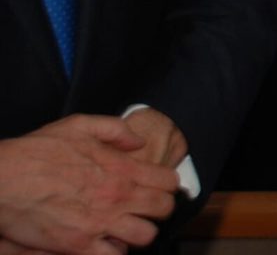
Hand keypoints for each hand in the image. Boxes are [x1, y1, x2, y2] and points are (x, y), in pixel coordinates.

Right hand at [0, 114, 180, 253]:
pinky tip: (105, 243)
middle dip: (158, 209)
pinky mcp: (78, 246)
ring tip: (127, 228)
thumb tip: (138, 141)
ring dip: (139, 233)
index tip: (158, 188)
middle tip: (144, 209)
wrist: (2, 179)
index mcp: (122, 168)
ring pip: (145, 237)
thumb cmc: (37, 151)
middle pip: (163, 210)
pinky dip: (113, 251)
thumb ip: (116, 130)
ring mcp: (100, 223)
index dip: (167, 185)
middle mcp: (118, 196)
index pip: (169, 182)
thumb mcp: (79, 125)